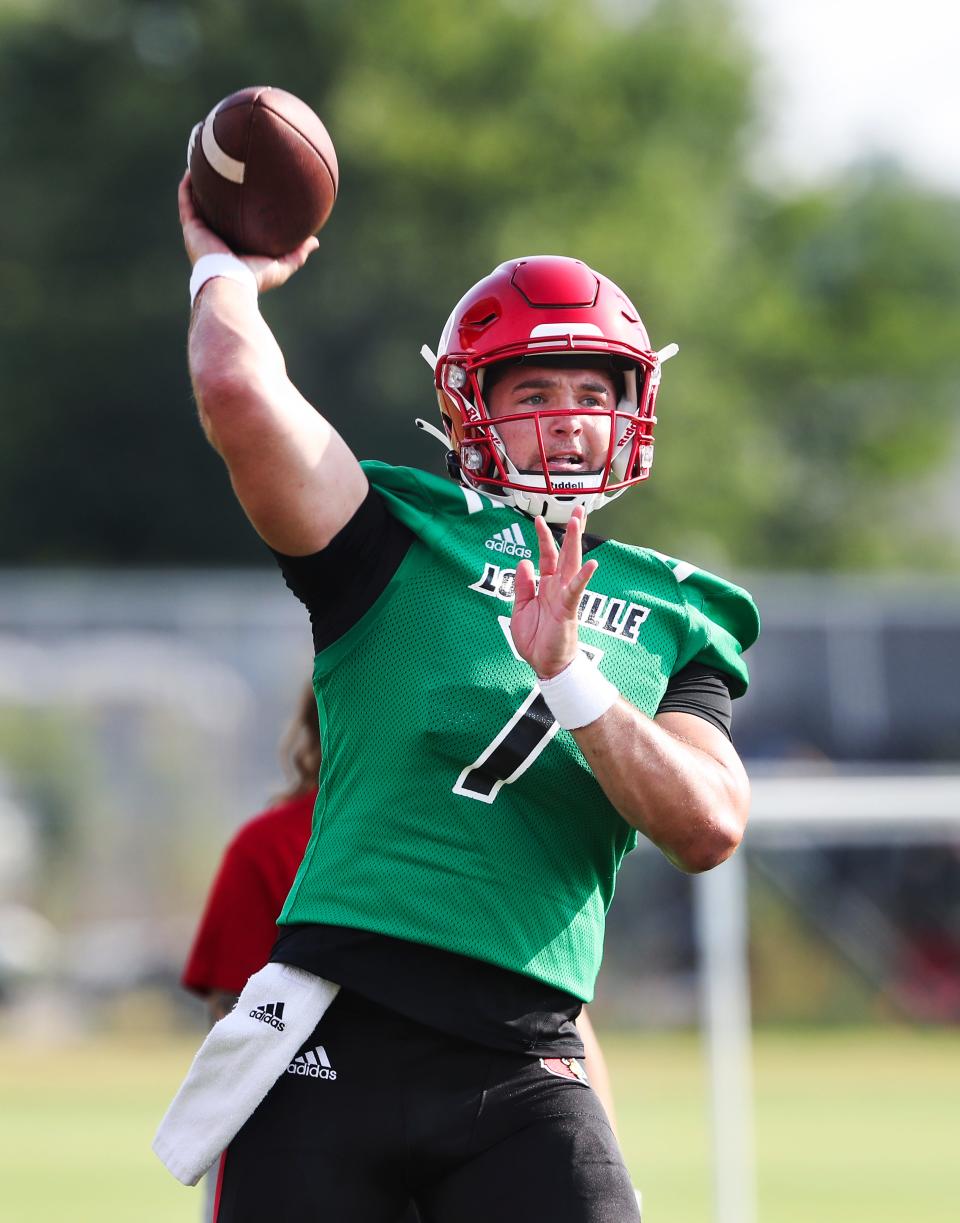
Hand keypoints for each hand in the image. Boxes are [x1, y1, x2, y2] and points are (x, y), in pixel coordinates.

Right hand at [177, 172, 318, 293]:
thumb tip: (314, 241)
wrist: (231, 282)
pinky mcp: (192, 228)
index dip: (238, 207)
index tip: (247, 189)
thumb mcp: (281, 265)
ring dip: (198, 183)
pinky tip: (192, 168)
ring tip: (204, 161)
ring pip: (197, 202)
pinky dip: (187, 186)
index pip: (235, 223)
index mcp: (233, 246)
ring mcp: (201, 232)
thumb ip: (297, 253)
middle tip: (225, 169)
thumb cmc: (255, 278)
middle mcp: (215, 238)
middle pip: (214, 210)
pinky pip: (186, 202)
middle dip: (216, 192)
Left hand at [511, 506, 597, 679]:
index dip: (543, 538)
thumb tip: (524, 562)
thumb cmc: (536, 640)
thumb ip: (522, 586)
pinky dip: (583, 577)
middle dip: (570, 531)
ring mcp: (565, 597)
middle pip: (565, 553)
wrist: (545, 665)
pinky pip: (577, 590)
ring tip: (579, 522)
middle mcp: (557, 588)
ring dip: (575, 543)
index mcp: (546, 587)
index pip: (547, 556)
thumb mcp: (520, 609)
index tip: (538, 519)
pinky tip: (592, 563)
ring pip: (572, 564)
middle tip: (577, 509)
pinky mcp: (568, 609)